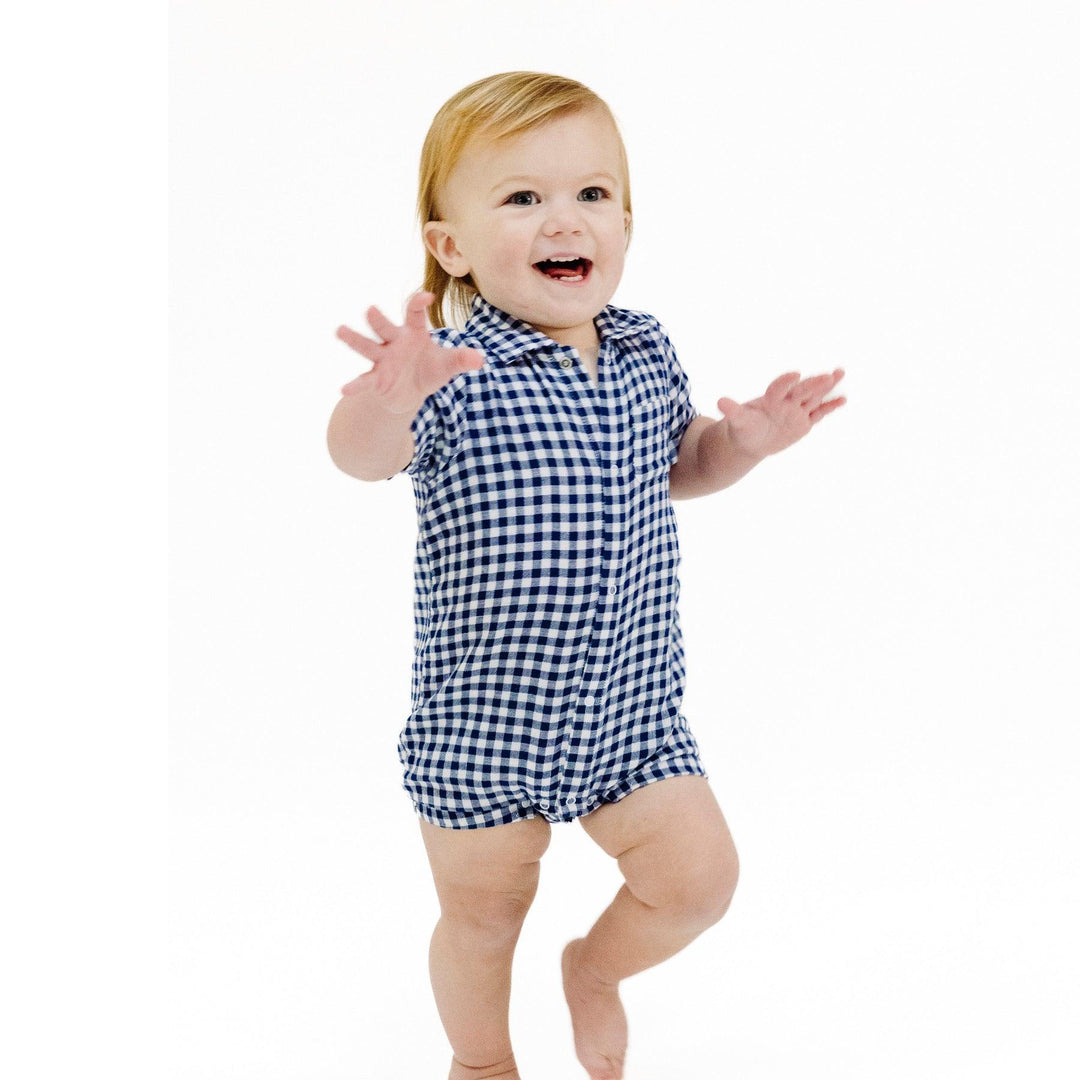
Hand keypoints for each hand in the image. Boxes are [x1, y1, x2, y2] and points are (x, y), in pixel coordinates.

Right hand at [335, 290, 484, 414]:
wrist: (412, 393)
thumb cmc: (429, 370)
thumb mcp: (447, 365)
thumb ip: (461, 359)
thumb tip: (479, 359)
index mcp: (413, 332)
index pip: (414, 313)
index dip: (419, 304)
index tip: (428, 296)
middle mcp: (394, 342)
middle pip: (385, 327)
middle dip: (378, 320)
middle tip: (370, 310)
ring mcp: (383, 359)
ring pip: (367, 346)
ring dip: (355, 339)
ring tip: (340, 330)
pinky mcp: (376, 379)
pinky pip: (365, 381)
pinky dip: (355, 385)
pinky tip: (344, 390)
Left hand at [717, 369, 845, 458]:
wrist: (753, 440)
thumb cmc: (743, 427)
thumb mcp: (738, 420)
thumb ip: (733, 410)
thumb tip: (720, 401)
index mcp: (770, 398)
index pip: (779, 387)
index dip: (786, 381)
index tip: (795, 374)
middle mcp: (786, 401)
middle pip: (802, 390)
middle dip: (814, 383)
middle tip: (828, 374)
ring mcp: (797, 410)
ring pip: (814, 397)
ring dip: (826, 387)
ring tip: (839, 372)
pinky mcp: (805, 422)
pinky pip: (819, 413)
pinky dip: (830, 407)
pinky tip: (842, 399)